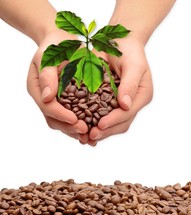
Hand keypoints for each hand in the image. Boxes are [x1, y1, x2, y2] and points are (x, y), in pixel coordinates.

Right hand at [27, 30, 93, 144]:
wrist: (65, 43)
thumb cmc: (55, 46)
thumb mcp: (48, 55)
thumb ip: (47, 75)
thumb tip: (47, 97)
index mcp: (37, 89)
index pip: (47, 107)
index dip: (61, 115)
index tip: (75, 120)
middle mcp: (46, 99)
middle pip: (55, 120)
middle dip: (70, 127)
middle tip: (85, 131)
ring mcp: (57, 103)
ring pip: (64, 123)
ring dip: (76, 131)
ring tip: (90, 137)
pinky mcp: (69, 104)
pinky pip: (74, 118)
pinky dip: (83, 125)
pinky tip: (94, 131)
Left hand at [89, 35, 152, 140]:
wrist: (119, 41)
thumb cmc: (129, 50)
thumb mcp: (133, 64)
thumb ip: (130, 84)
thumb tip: (126, 105)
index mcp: (141, 96)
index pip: (128, 113)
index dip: (114, 120)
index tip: (100, 125)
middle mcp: (132, 103)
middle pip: (121, 123)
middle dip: (106, 131)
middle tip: (91, 136)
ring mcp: (120, 104)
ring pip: (112, 123)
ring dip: (100, 131)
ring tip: (86, 137)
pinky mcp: (109, 101)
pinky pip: (102, 115)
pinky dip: (93, 122)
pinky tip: (82, 127)